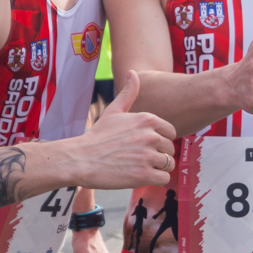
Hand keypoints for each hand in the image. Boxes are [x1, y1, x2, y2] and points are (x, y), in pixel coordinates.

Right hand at [75, 71, 177, 188]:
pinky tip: (141, 176)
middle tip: (141, 158)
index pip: (171, 132)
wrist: (81, 159)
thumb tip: (133, 72)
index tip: (147, 145)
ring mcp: (148, 156)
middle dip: (160, 155)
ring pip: (169, 165)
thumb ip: (128, 93)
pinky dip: (156, 180)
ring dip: (158, 168)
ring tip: (140, 167)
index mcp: (147, 120)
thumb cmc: (97, 136)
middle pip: (170, 149)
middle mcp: (150, 136)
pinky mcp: (144, 175)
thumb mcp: (113, 111)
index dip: (161, 140)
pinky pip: (164, 179)